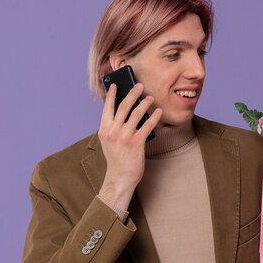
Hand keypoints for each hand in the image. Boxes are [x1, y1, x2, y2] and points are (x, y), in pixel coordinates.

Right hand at [98, 83, 161, 209]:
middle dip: (132, 93)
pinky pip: (147, 125)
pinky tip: (158, 112)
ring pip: (137, 113)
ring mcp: (124, 136)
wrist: (120, 177)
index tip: (115, 84)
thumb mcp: (109, 141)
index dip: (111, 94)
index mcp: (104, 129)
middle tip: (140, 85)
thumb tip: (125, 111)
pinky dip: (154, 117)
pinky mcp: (136, 143)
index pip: (107, 107)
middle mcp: (113, 131)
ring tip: (151, 98)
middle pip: (124, 106)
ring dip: (145, 103)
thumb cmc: (117, 159)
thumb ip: (113, 127)